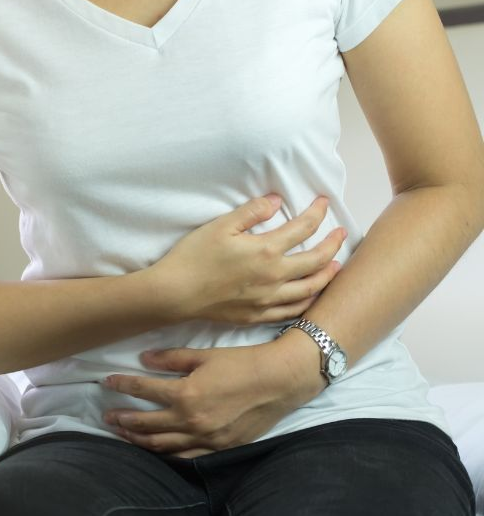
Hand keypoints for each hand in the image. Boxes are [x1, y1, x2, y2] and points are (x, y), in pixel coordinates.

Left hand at [100, 335, 325, 457]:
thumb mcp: (204, 355)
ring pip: (162, 445)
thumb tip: (144, 359)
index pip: (144, 390)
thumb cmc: (242, 363)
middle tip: (107, 417)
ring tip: (123, 434)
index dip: (123, 385)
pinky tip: (155, 451)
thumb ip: (172, 359)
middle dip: (123, 420)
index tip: (108, 381)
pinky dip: (166, 454)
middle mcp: (191, 421)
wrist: (280, 381)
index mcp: (185, 395)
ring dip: (138, 440)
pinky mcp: (219, 448)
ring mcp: (205, 439)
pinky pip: (185, 457)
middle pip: (146, 424)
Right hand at [149, 194, 346, 325]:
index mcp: (265, 251)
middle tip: (341, 233)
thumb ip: (252, 211)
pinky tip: (310, 295)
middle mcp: (273, 277)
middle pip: (316, 260)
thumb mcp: (220, 225)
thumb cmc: (193, 257)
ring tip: (335, 265)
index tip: (324, 202)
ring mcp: (267, 300)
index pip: (303, 228)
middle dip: (332, 244)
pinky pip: (292, 311)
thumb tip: (276, 200)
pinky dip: (308, 302)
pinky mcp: (256, 315)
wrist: (174, 294)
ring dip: (327, 275)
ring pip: (309, 289)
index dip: (317, 212)